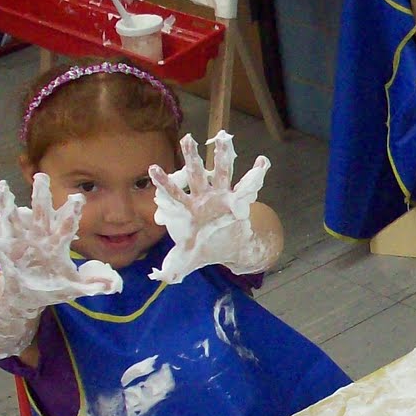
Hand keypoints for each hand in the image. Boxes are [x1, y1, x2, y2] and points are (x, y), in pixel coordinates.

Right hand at [0, 176, 121, 356]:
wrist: (30, 293)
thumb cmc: (54, 284)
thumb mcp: (72, 287)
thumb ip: (92, 285)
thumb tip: (113, 286)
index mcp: (57, 241)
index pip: (67, 224)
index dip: (72, 212)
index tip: (78, 198)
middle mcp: (39, 235)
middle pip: (41, 212)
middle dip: (41, 195)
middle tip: (41, 175)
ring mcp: (20, 239)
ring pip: (13, 217)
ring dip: (6, 202)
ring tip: (1, 186)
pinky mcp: (3, 248)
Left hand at [149, 132, 273, 282]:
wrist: (224, 248)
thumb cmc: (201, 250)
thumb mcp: (186, 261)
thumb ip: (172, 268)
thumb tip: (157, 277)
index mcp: (188, 210)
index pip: (174, 195)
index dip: (164, 183)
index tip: (153, 169)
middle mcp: (203, 198)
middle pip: (196, 175)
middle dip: (192, 157)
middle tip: (188, 138)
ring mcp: (221, 196)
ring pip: (222, 172)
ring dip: (223, 155)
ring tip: (225, 138)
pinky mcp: (238, 200)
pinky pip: (247, 186)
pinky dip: (256, 173)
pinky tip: (263, 161)